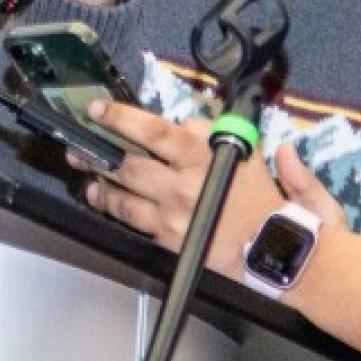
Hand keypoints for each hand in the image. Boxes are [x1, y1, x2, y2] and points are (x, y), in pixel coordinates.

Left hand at [79, 105, 347, 279]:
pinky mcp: (171, 242)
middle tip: (79, 145)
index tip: (99, 108)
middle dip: (98, 153)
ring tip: (88, 176)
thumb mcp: (252, 154)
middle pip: (128, 165)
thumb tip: (194, 124)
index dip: (122, 118)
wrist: (281, 252)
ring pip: (124, 198)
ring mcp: (173, 216)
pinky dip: (116, 211)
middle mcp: (183, 186)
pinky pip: (135, 223)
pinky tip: (106, 203)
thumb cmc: (272, 202)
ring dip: (101, 185)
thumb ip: (221, 133)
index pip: (154, 131)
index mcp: (204, 158)